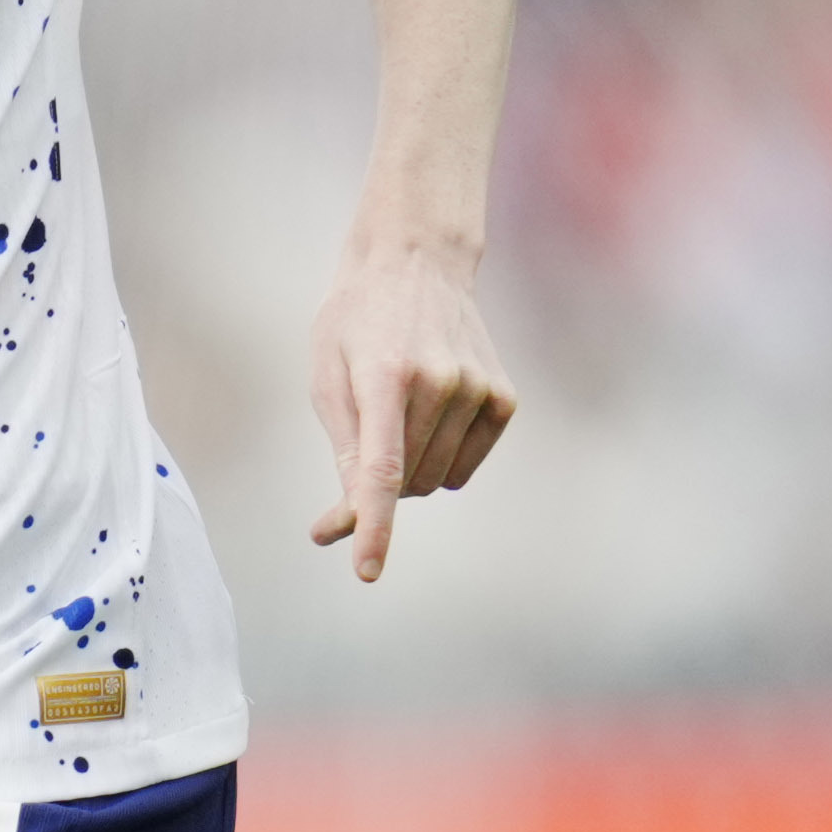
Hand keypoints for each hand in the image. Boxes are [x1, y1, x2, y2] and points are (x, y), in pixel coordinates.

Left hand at [303, 238, 512, 584]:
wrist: (417, 261)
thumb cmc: (357, 323)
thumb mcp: (328, 375)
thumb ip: (343, 452)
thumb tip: (347, 522)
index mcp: (384, 375)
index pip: (381, 469)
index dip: (373, 526)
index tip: (367, 570)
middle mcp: (439, 383)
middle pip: (403, 484)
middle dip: (376, 486)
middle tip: (362, 444)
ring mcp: (477, 389)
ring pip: (434, 482)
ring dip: (409, 469)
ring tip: (398, 414)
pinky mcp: (503, 398)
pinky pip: (464, 469)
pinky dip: (442, 459)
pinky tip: (432, 416)